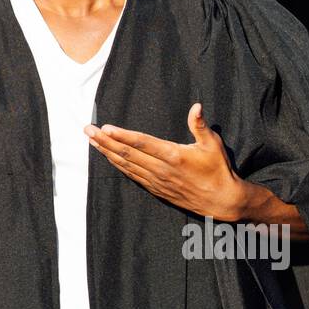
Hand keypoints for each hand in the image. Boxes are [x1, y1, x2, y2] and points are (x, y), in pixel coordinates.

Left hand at [84, 102, 247, 220]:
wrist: (222, 201)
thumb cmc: (218, 170)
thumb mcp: (213, 145)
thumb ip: (200, 126)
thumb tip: (196, 107)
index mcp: (173, 156)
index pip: (141, 143)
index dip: (121, 135)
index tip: (104, 128)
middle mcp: (161, 169)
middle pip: (127, 153)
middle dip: (104, 141)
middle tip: (87, 130)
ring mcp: (156, 181)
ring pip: (126, 165)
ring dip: (107, 153)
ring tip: (92, 142)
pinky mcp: (156, 189)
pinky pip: (132, 176)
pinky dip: (118, 166)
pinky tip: (109, 158)